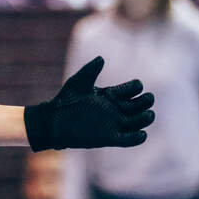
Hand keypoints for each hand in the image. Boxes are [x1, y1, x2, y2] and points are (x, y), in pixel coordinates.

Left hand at [24, 57, 153, 150]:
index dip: (135, 87)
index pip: (133, 89)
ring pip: (139, 121)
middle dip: (146, 101)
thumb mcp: (78, 83)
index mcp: (111, 95)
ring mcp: (113, 124)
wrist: (51, 122)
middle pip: (141, 104)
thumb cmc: (64, 101)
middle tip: (145, 99)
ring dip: (146, 118)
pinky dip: (137, 138)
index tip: (131, 87)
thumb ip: (89, 70)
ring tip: (147, 114)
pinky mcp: (109, 138)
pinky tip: (141, 134)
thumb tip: (101, 58)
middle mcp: (115, 109)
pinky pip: (129, 140)